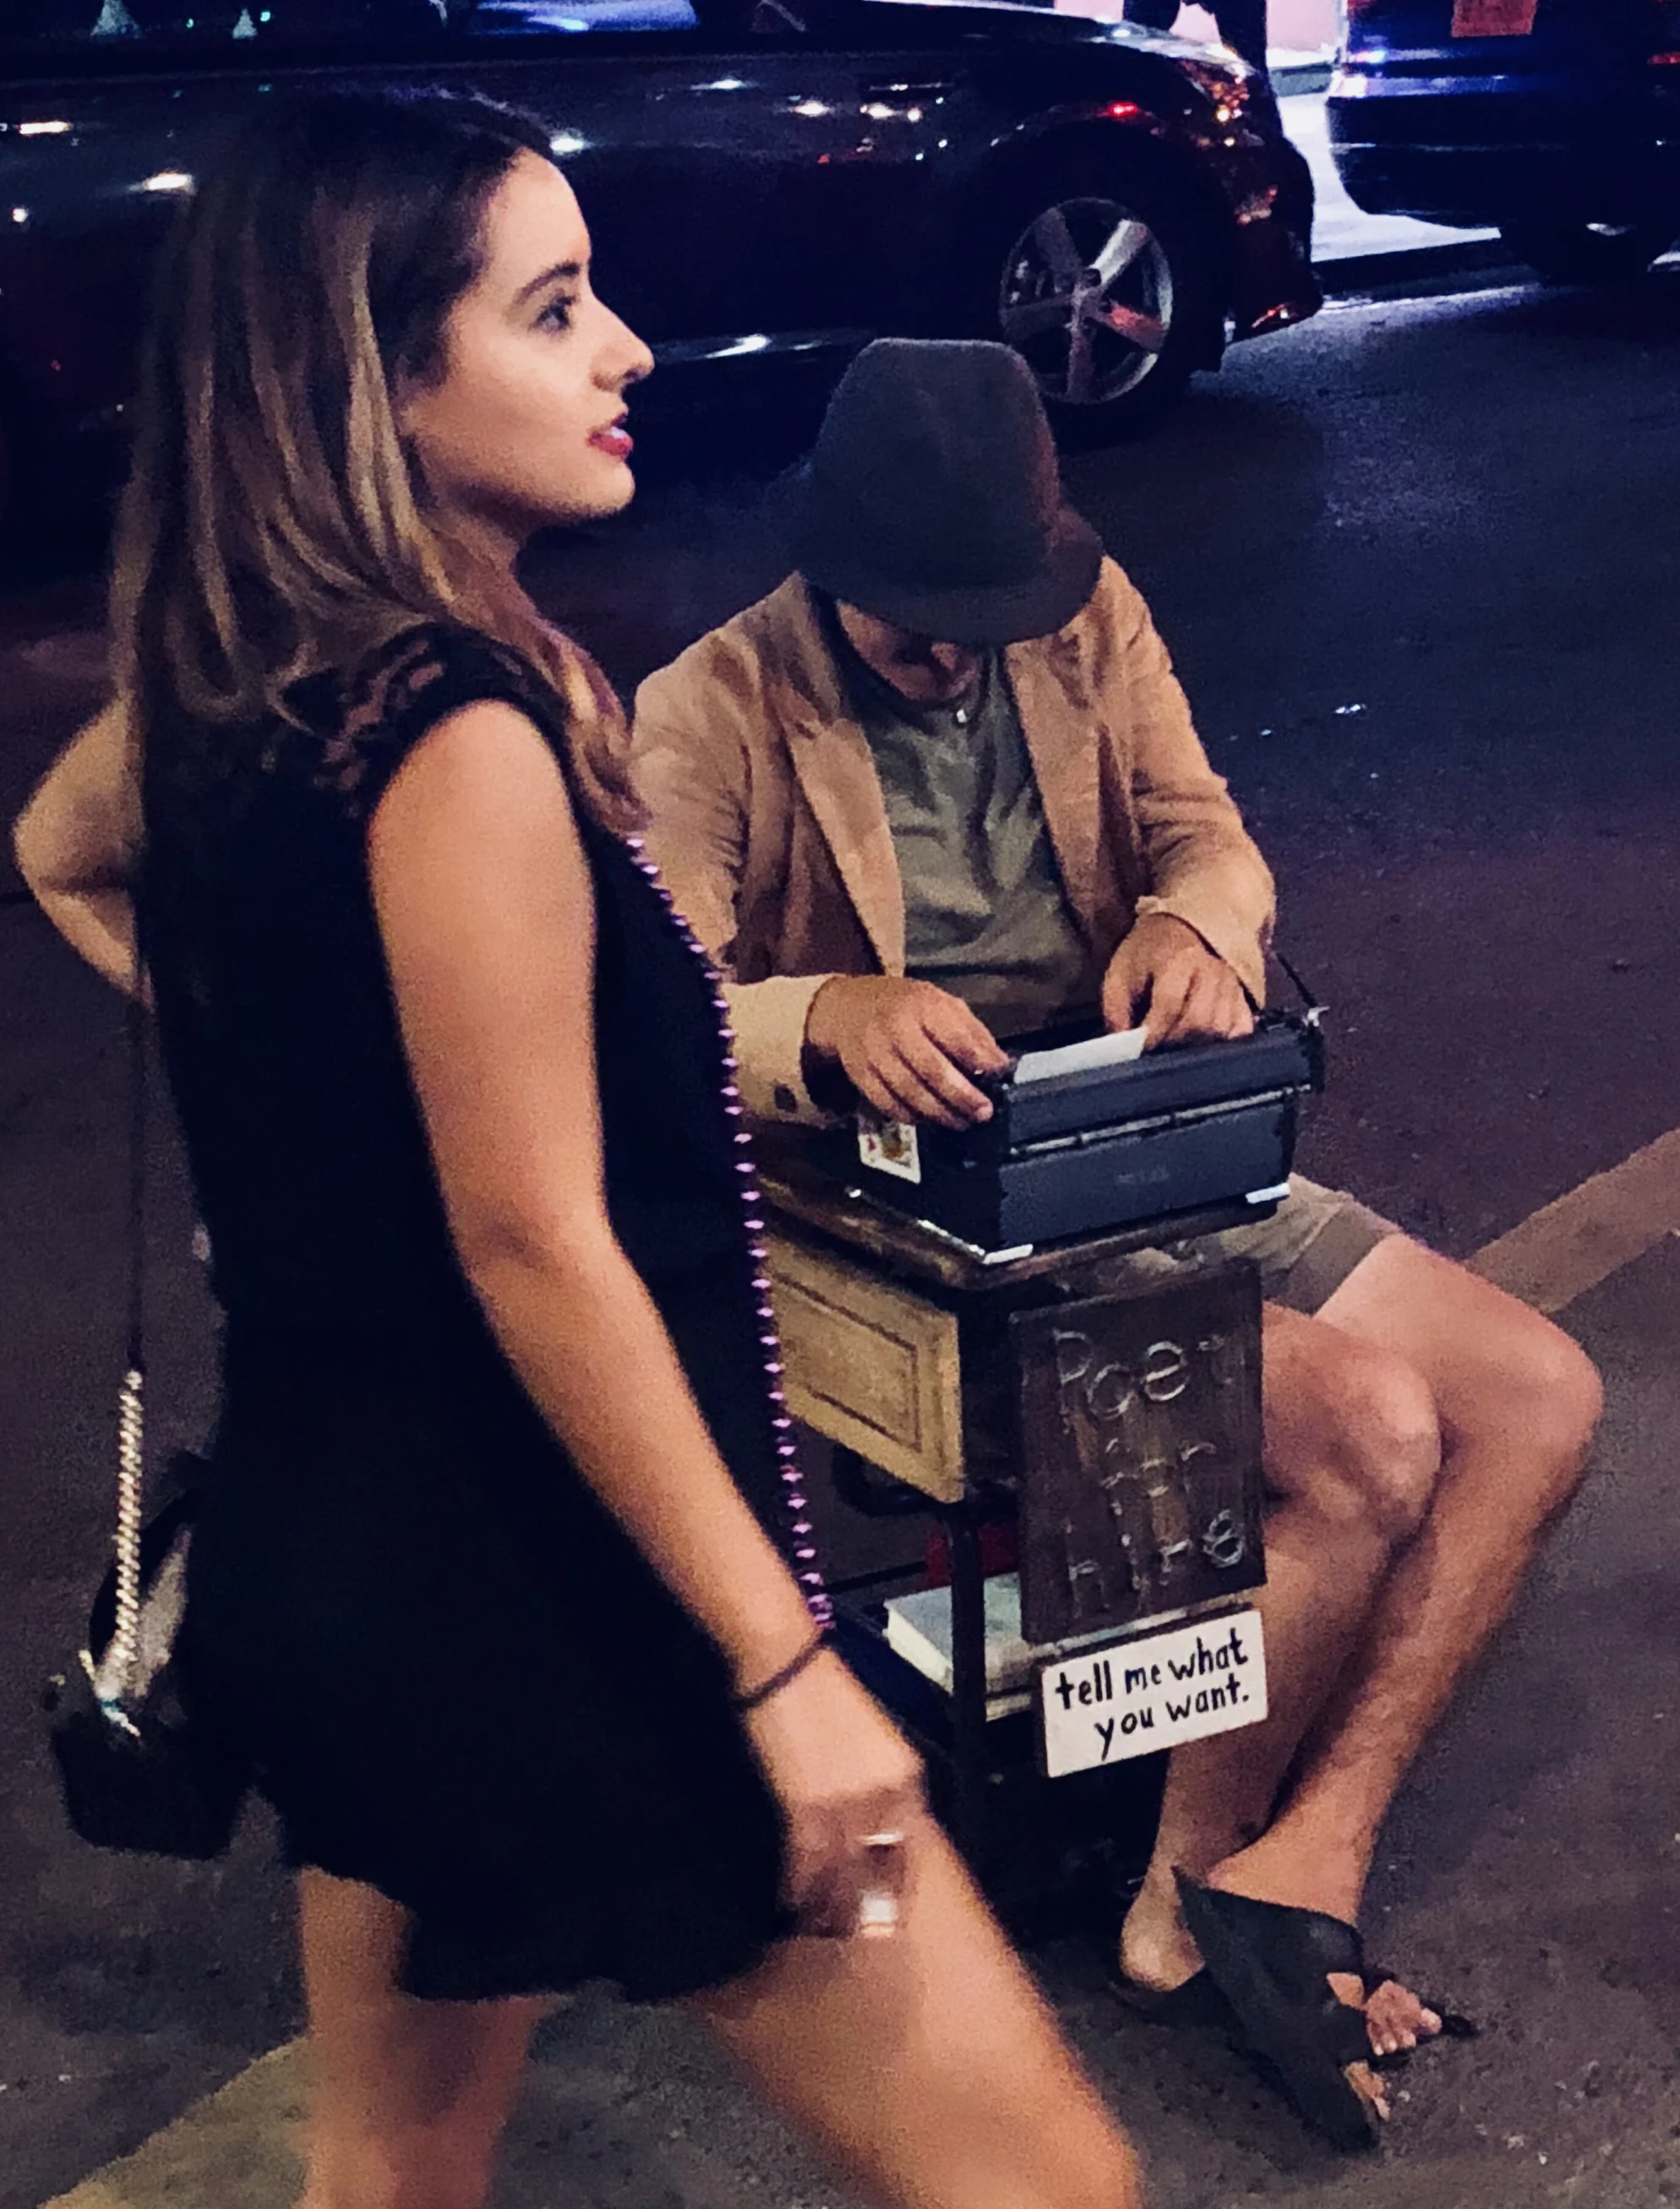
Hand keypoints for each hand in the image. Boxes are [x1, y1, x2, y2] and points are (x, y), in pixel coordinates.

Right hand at [740, 1646, 926, 1938]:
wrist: (783, 1660)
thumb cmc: (819, 1689)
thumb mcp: (867, 1734)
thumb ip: (876, 1779)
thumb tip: (867, 1819)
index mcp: (905, 1775)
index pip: (908, 1849)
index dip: (894, 1889)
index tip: (883, 1915)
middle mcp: (885, 1794)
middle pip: (878, 1872)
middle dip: (864, 1910)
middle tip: (849, 1935)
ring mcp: (847, 1804)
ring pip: (843, 1877)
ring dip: (828, 1908)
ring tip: (814, 1928)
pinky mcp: (807, 1806)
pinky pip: (807, 1864)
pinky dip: (797, 1888)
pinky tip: (788, 1901)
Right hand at [804, 976, 1008, 1128]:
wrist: (848, 1007)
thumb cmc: (905, 1006)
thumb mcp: (941, 1003)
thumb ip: (971, 1032)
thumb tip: (999, 1064)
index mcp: (922, 1005)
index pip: (954, 1035)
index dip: (979, 1058)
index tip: (999, 1073)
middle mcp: (896, 1029)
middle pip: (931, 1070)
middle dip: (961, 1096)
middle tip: (982, 1112)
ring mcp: (874, 1053)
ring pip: (909, 1092)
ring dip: (939, 1113)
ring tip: (960, 1122)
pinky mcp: (860, 1075)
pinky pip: (887, 1103)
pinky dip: (911, 1116)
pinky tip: (929, 1119)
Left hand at [1102, 914, 1254, 1047]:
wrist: (1181, 928)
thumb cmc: (1149, 953)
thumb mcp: (1120, 974)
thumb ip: (1116, 1011)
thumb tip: (1121, 1047)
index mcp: (1178, 960)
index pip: (1170, 1005)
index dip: (1154, 1033)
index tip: (1141, 1048)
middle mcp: (1212, 971)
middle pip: (1200, 1022)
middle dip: (1174, 1042)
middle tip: (1157, 1046)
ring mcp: (1232, 985)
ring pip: (1220, 1031)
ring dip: (1195, 1044)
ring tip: (1175, 1041)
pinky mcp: (1243, 998)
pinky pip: (1239, 1031)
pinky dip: (1220, 1042)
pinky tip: (1201, 1039)